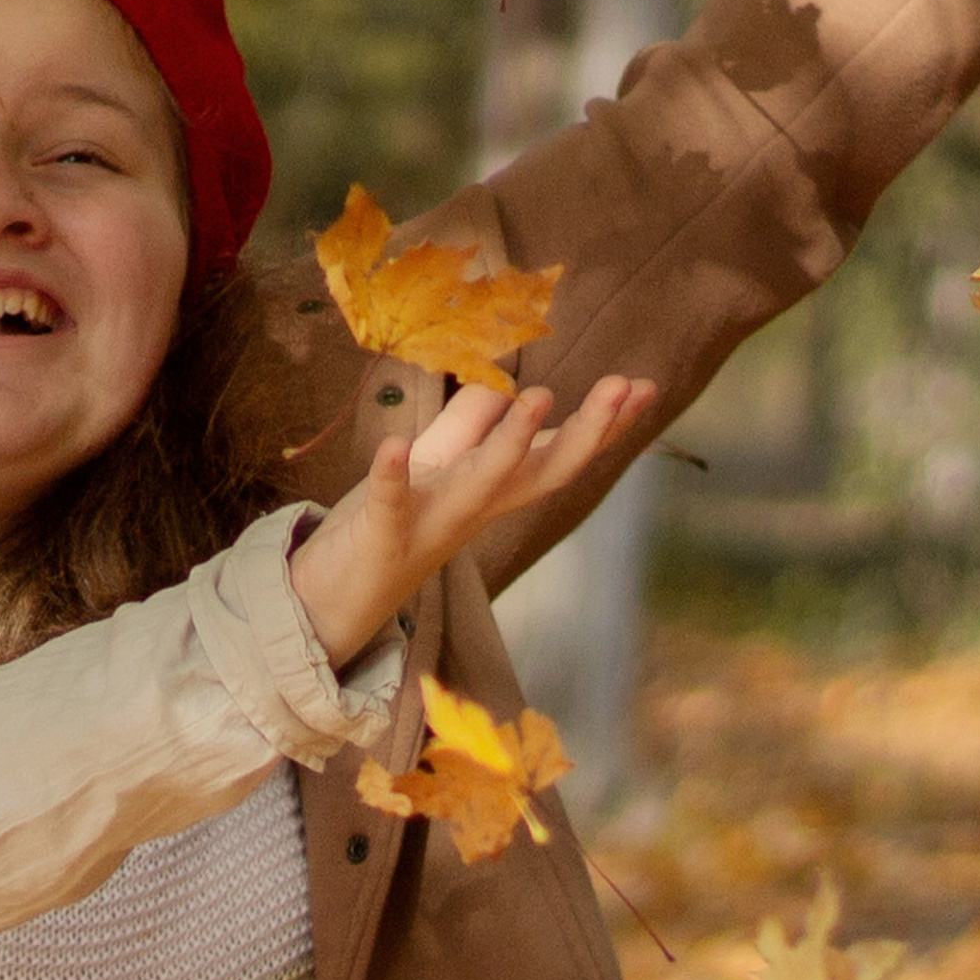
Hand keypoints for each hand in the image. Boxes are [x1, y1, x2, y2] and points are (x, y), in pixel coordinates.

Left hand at [288, 372, 657, 669]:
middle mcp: (475, 510)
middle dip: (586, 433)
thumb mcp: (435, 464)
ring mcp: (433, 526)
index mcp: (492, 491)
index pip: (556, 455)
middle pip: (542, 474)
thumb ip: (470, 421)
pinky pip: (391, 505)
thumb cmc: (393, 524)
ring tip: (540, 396)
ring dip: (511, 444)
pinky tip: (394, 443)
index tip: (645, 386)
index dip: (603, 425)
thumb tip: (508, 377)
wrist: (334, 602)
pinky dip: (392, 475)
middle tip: (623, 387)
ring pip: (482, 487)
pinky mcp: (383, 538)